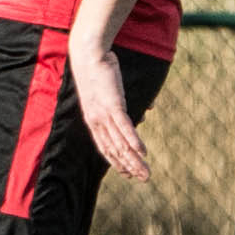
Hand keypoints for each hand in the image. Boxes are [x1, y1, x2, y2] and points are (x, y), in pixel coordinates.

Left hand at [68, 33, 148, 180]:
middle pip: (115, 150)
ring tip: (146, 172)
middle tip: (144, 179)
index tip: (127, 174)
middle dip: (129, 166)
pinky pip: (124, 126)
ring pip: (120, 142)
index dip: (117, 162)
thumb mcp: (112, 93)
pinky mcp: (112, 104)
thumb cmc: (101, 71)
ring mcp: (104, 113)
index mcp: (94, 119)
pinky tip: (143, 152)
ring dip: (134, 160)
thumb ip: (126, 107)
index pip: (105, 147)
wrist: (89, 55)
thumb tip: (145, 114)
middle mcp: (97, 121)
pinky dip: (133, 140)